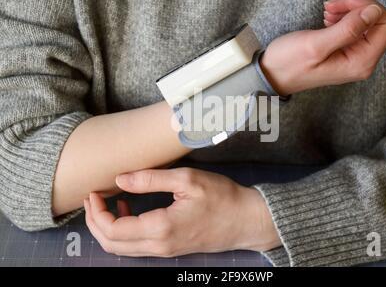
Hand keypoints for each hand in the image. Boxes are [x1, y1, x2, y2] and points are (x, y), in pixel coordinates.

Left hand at [84, 168, 280, 256]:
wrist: (247, 220)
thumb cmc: (222, 197)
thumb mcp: (187, 180)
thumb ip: (151, 179)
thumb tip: (120, 178)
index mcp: (160, 228)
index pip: (112, 229)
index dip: (96, 212)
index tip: (95, 191)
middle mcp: (159, 246)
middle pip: (111, 244)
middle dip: (95, 222)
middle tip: (94, 197)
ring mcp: (165, 251)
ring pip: (122, 249)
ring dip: (107, 228)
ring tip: (108, 202)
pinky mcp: (170, 249)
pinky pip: (136, 247)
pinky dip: (123, 232)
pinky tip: (129, 210)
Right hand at [260, 0, 385, 94]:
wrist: (272, 74)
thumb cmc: (289, 64)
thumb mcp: (316, 45)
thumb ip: (347, 30)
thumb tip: (374, 12)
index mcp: (360, 62)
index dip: (368, 7)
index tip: (343, 4)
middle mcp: (363, 61)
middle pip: (379, 22)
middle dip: (357, 7)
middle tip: (332, 5)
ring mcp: (355, 56)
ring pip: (368, 22)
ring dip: (349, 10)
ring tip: (327, 12)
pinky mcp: (347, 51)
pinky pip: (357, 28)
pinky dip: (345, 17)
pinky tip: (328, 18)